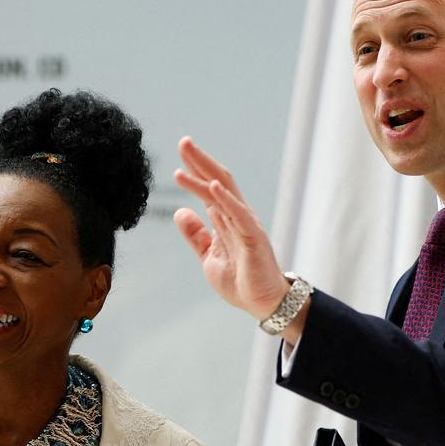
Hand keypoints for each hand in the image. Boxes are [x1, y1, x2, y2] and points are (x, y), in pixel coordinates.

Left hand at [173, 137, 292, 323]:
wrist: (264, 304)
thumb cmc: (241, 281)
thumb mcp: (210, 257)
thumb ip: (196, 235)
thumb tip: (180, 211)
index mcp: (227, 221)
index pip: (210, 189)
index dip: (196, 171)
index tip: (181, 154)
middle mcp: (238, 217)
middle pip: (218, 181)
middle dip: (200, 161)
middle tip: (183, 141)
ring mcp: (247, 225)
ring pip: (225, 192)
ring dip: (205, 174)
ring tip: (187, 157)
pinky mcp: (253, 238)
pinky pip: (239, 215)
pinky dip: (226, 199)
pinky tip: (213, 186)